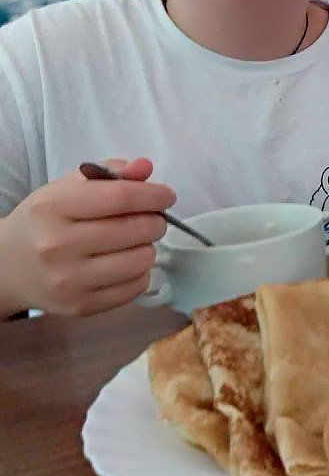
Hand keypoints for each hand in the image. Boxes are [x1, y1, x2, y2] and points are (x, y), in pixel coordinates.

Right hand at [0, 158, 173, 316]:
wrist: (8, 267)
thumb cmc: (46, 221)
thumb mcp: (68, 188)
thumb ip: (110, 173)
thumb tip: (145, 168)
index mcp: (53, 207)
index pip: (121, 197)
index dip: (154, 195)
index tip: (167, 196)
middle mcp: (57, 245)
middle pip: (137, 229)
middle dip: (155, 221)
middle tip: (151, 219)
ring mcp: (68, 280)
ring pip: (142, 260)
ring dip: (147, 247)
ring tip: (133, 242)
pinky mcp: (80, 307)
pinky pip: (136, 287)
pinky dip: (139, 273)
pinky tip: (124, 263)